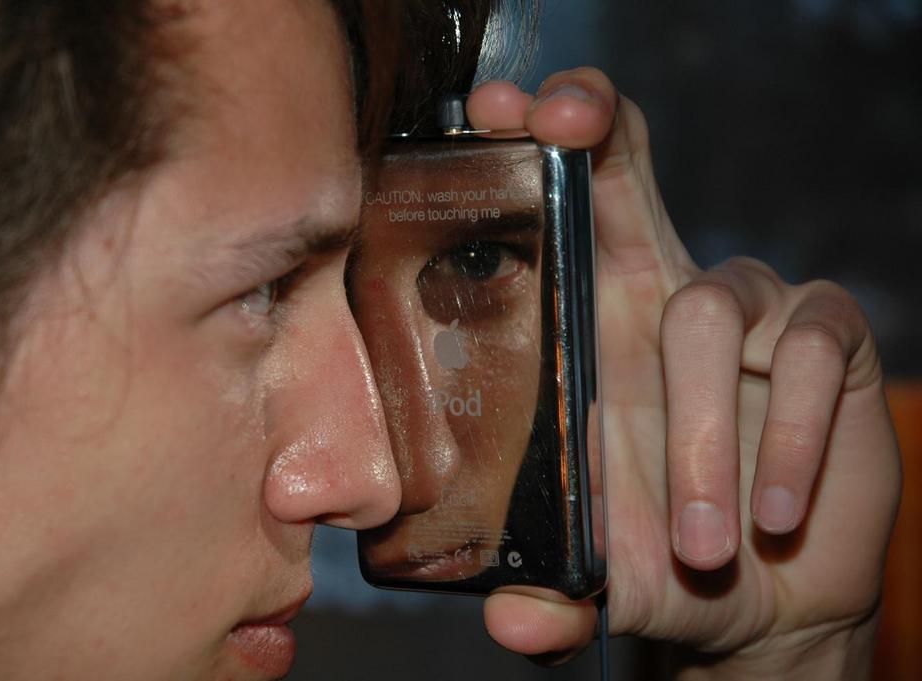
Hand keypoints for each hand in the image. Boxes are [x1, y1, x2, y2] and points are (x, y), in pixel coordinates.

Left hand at [467, 70, 901, 676]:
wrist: (756, 596)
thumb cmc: (654, 559)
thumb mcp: (594, 576)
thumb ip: (551, 596)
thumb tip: (516, 619)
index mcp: (593, 327)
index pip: (565, 210)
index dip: (537, 144)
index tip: (499, 108)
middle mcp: (664, 298)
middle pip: (629, 177)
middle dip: (595, 132)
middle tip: (563, 119)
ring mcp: (751, 313)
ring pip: (709, 312)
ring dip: (699, 436)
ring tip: (698, 541)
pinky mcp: (825, 347)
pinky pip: (810, 355)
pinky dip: (789, 440)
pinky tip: (775, 514)